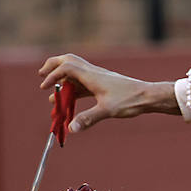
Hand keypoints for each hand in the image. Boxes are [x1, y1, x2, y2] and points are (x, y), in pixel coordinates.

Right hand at [37, 54, 179, 133]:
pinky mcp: (103, 86)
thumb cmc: (130, 100)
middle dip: (53, 67)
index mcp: (92, 75)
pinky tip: (70, 102)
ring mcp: (98, 79)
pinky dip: (73, 91)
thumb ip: (88, 119)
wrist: (149, 97)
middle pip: (68, 61)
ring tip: (53, 97)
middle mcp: (93, 73)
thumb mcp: (107, 110)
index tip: (45, 88)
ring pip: (75, 74)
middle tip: (41, 76)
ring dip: (62, 82)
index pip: (66, 67)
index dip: (52, 75)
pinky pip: (83, 84)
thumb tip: (71, 129)